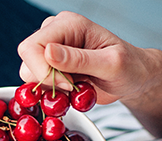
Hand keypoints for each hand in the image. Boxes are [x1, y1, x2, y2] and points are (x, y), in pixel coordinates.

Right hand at [17, 11, 161, 138]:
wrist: (135, 78)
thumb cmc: (129, 67)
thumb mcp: (110, 64)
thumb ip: (79, 59)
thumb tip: (48, 52)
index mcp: (68, 24)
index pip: (32, 46)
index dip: (44, 71)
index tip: (67, 85)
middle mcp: (55, 33)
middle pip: (27, 60)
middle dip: (48, 81)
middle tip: (74, 88)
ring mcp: (51, 51)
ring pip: (29, 75)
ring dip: (51, 89)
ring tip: (78, 88)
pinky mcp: (51, 68)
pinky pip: (38, 85)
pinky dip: (53, 94)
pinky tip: (73, 91)